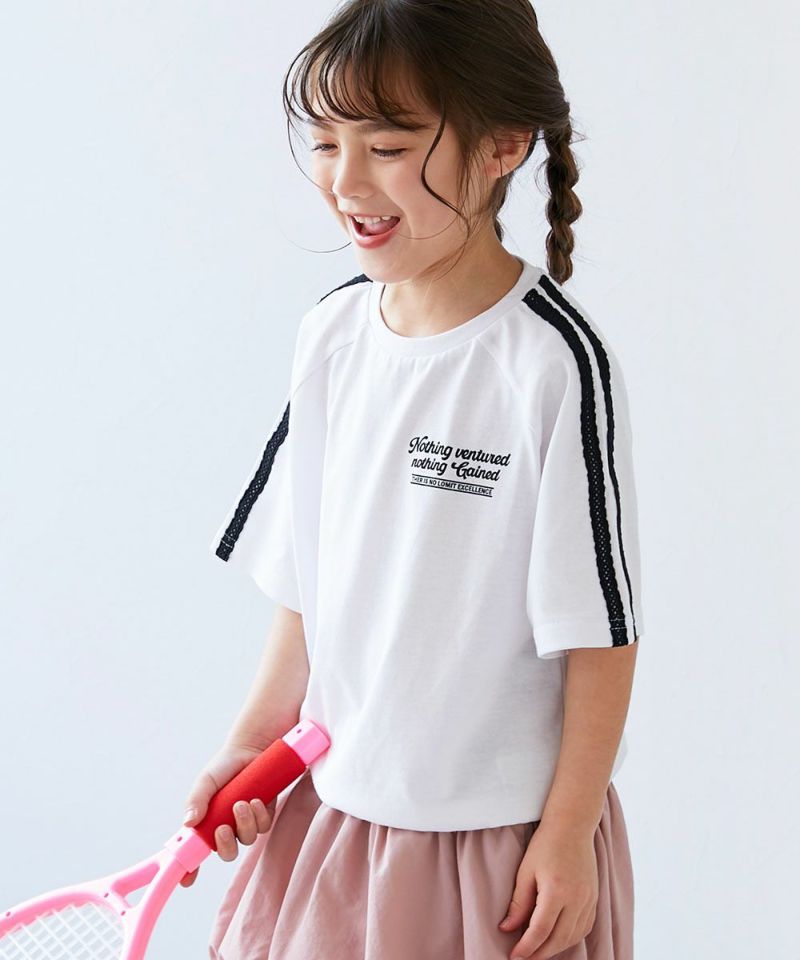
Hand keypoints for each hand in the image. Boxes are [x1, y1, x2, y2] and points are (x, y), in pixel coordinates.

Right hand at [178, 741, 276, 887]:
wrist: (253, 747)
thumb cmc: (226, 764)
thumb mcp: (206, 780)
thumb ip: (197, 799)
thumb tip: (188, 822)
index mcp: (207, 821)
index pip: (196, 851)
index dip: (191, 869)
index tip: (187, 880)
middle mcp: (226, 825)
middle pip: (226, 852)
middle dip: (226, 845)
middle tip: (223, 828)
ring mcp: (246, 821)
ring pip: (247, 839)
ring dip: (245, 825)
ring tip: (243, 802)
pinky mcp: (264, 813)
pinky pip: (264, 826)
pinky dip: (259, 816)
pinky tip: (256, 800)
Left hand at [498, 820, 598, 959]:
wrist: (572, 826)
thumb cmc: (545, 844)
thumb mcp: (525, 871)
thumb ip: (518, 903)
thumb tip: (506, 929)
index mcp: (556, 890)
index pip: (540, 931)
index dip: (526, 948)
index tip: (514, 957)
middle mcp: (576, 899)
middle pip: (558, 940)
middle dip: (540, 954)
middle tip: (524, 959)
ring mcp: (588, 900)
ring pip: (573, 937)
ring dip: (555, 948)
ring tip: (538, 951)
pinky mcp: (594, 898)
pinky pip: (584, 928)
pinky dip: (570, 938)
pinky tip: (558, 938)